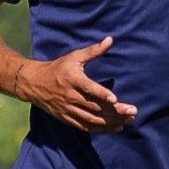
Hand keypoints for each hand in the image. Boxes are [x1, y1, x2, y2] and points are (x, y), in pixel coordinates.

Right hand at [15, 37, 137, 132]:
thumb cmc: (58, 68)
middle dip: (115, 111)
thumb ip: (94, 51)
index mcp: (73, 79)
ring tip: (129, 120)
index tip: (115, 99)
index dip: (102, 94)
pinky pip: (86, 127)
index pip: (89, 88)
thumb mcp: (74, 57)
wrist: (34, 83)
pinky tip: (116, 127)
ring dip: (112, 122)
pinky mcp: (67, 118)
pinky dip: (102, 129)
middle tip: (133, 111)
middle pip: (95, 107)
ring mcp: (68, 109)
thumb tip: (110, 40)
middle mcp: (70, 96)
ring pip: (92, 119)